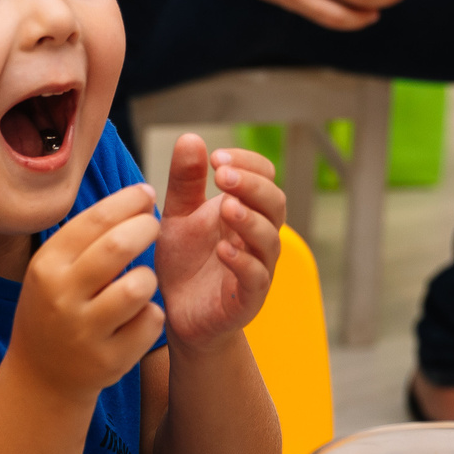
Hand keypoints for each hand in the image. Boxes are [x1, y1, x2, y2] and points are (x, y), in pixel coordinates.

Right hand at [9, 184, 165, 398]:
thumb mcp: (53, 270)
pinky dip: (151, 315)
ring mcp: (84, 332)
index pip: (93, 220)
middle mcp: (61, 297)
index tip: (147, 193)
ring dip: (148, 278)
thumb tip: (138, 198)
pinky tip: (137, 318)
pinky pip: (151, 321)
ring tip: (140, 282)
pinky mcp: (109, 360)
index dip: (127, 202)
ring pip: (140, 286)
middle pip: (118, 246)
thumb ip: (86, 237)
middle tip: (154, 226)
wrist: (41, 377)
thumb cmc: (55, 308)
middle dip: (145, 228)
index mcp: (46, 266)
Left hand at [154, 136, 284, 349]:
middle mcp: (258, 235)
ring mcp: (258, 267)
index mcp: (245, 209)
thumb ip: (186, 182)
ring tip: (226, 208)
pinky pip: (256, 277)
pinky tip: (223, 250)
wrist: (180, 316)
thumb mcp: (178, 216)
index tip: (216, 158)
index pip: (264, 176)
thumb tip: (191, 138)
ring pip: (270, 239)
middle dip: (252, 185)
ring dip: (250, 220)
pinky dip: (243, 261)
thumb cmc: (185, 263)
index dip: (247, 163)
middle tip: (223, 175)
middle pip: (275, 202)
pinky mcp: (248, 298)